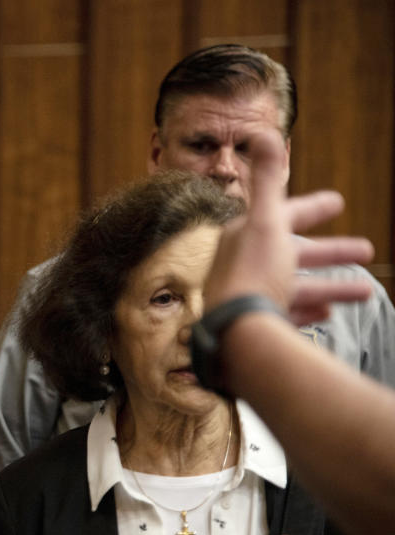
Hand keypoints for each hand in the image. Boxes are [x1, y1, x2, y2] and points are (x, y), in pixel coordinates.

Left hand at [203, 129, 373, 324]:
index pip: (281, 215)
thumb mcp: (266, 221)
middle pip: (294, 254)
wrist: (238, 332)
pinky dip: (309, 311)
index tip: (339, 203)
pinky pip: (287, 316)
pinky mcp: (256, 326)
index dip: (311, 207)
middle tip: (368, 249)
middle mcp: (243, 266)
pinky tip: (328, 313)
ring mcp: (249, 298)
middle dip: (331, 251)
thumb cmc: (255, 273)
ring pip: (297, 287)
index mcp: (244, 237)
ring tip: (367, 291)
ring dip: (333, 285)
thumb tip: (261, 130)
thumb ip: (268, 179)